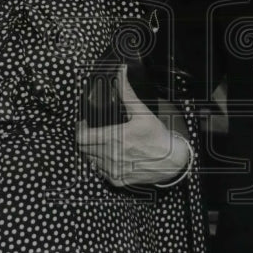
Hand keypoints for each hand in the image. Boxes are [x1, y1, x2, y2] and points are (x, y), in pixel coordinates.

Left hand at [76, 65, 190, 186]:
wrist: (172, 159)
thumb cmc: (157, 136)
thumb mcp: (142, 112)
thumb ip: (127, 93)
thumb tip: (121, 72)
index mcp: (114, 138)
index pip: (82, 138)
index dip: (80, 130)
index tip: (84, 124)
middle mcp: (111, 156)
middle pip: (84, 149)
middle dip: (86, 138)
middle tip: (93, 131)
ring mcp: (114, 170)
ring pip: (91, 160)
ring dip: (93, 151)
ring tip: (103, 142)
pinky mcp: (118, 180)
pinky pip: (101, 172)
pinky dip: (102, 163)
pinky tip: (111, 155)